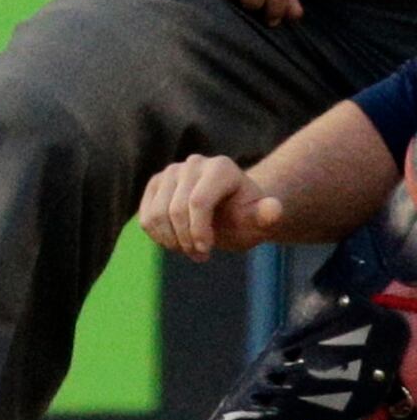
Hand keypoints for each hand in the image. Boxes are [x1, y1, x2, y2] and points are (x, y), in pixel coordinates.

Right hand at [138, 153, 286, 260]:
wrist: (232, 212)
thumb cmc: (246, 218)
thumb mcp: (258, 221)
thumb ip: (266, 215)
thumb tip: (273, 209)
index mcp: (221, 168)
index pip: (198, 202)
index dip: (199, 232)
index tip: (207, 252)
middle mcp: (194, 163)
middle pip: (176, 209)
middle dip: (186, 239)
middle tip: (200, 256)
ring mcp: (171, 172)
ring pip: (157, 214)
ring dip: (171, 241)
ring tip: (189, 250)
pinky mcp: (155, 184)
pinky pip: (145, 216)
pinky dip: (158, 236)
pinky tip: (176, 241)